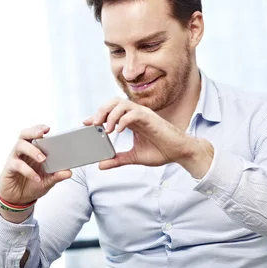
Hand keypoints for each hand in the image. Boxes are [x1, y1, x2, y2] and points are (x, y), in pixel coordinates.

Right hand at [0, 124, 71, 205]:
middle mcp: (23, 151)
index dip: (39, 128)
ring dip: (32, 150)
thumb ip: (57, 176)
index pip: (35, 134)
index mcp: (33, 150)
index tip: (48, 128)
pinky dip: (28, 171)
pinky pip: (17, 165)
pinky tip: (36, 177)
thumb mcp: (48, 181)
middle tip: (42, 134)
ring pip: (20, 145)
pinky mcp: (9, 168)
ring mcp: (15, 158)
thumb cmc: (32, 185)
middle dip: (33, 131)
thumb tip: (69, 172)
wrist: (19, 199)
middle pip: (24, 134)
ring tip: (42, 159)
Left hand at [83, 98, 212, 174]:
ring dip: (111, 115)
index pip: (111, 111)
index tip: (86, 123)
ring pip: (122, 104)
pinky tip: (118, 131)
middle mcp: (136, 114)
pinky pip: (134, 113)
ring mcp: (144, 115)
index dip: (97, 115)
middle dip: (101, 111)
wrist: (179, 153)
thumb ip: (117, 159)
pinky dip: (123, 120)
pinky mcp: (151, 118)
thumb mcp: (134, 157)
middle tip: (94, 124)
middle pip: (114, 102)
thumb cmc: (161, 152)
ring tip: (106, 129)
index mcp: (131, 121)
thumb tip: (100, 165)